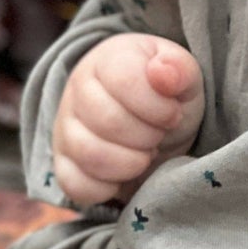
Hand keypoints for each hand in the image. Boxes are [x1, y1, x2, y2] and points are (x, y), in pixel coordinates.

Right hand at [52, 34, 204, 207]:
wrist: (148, 119)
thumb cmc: (165, 95)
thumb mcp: (184, 78)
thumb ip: (179, 70)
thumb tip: (163, 72)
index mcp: (107, 60)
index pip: (124, 80)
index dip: (157, 106)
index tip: (173, 113)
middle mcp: (77, 90)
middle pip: (107, 121)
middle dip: (148, 136)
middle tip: (159, 134)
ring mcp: (65, 127)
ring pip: (90, 154)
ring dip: (131, 162)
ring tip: (146, 153)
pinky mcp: (63, 163)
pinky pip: (75, 184)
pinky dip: (108, 187)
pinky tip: (126, 175)